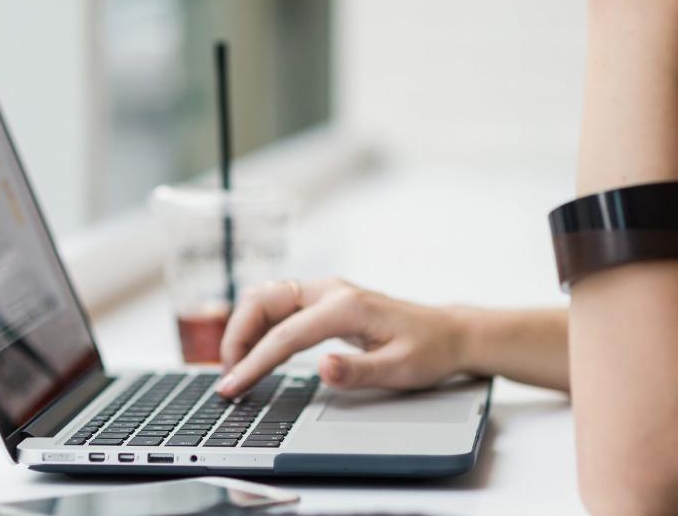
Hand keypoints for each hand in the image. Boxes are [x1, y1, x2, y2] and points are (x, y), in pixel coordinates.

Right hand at [215, 278, 467, 397]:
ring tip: (235, 367)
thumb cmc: (428, 351)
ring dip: (243, 328)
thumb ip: (359, 371)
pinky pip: (279, 305)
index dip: (254, 362)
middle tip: (228, 376)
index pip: (286, 335)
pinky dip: (258, 325)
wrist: (448, 334)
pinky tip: (254, 351)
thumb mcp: (400, 370)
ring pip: (266, 298)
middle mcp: (332, 291)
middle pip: (264, 301)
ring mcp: (327, 292)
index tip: (233, 387)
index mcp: (347, 307)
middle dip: (236, 336)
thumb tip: (323, 368)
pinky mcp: (325, 300)